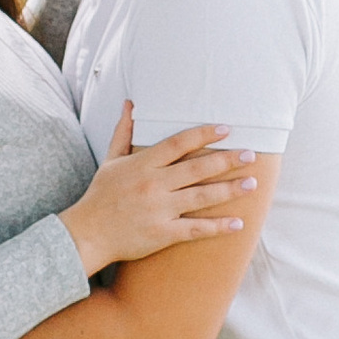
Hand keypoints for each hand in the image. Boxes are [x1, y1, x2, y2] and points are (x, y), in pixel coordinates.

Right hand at [60, 103, 256, 275]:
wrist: (86, 234)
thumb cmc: (101, 195)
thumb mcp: (110, 160)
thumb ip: (124, 132)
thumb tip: (130, 104)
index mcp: (143, 164)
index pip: (179, 143)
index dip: (204, 134)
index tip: (226, 129)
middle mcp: (154, 184)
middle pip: (197, 168)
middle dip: (226, 160)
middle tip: (251, 154)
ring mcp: (159, 209)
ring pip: (202, 196)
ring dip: (230, 190)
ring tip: (252, 184)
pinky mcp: (163, 233)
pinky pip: (195, 229)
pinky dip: (218, 227)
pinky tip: (238, 224)